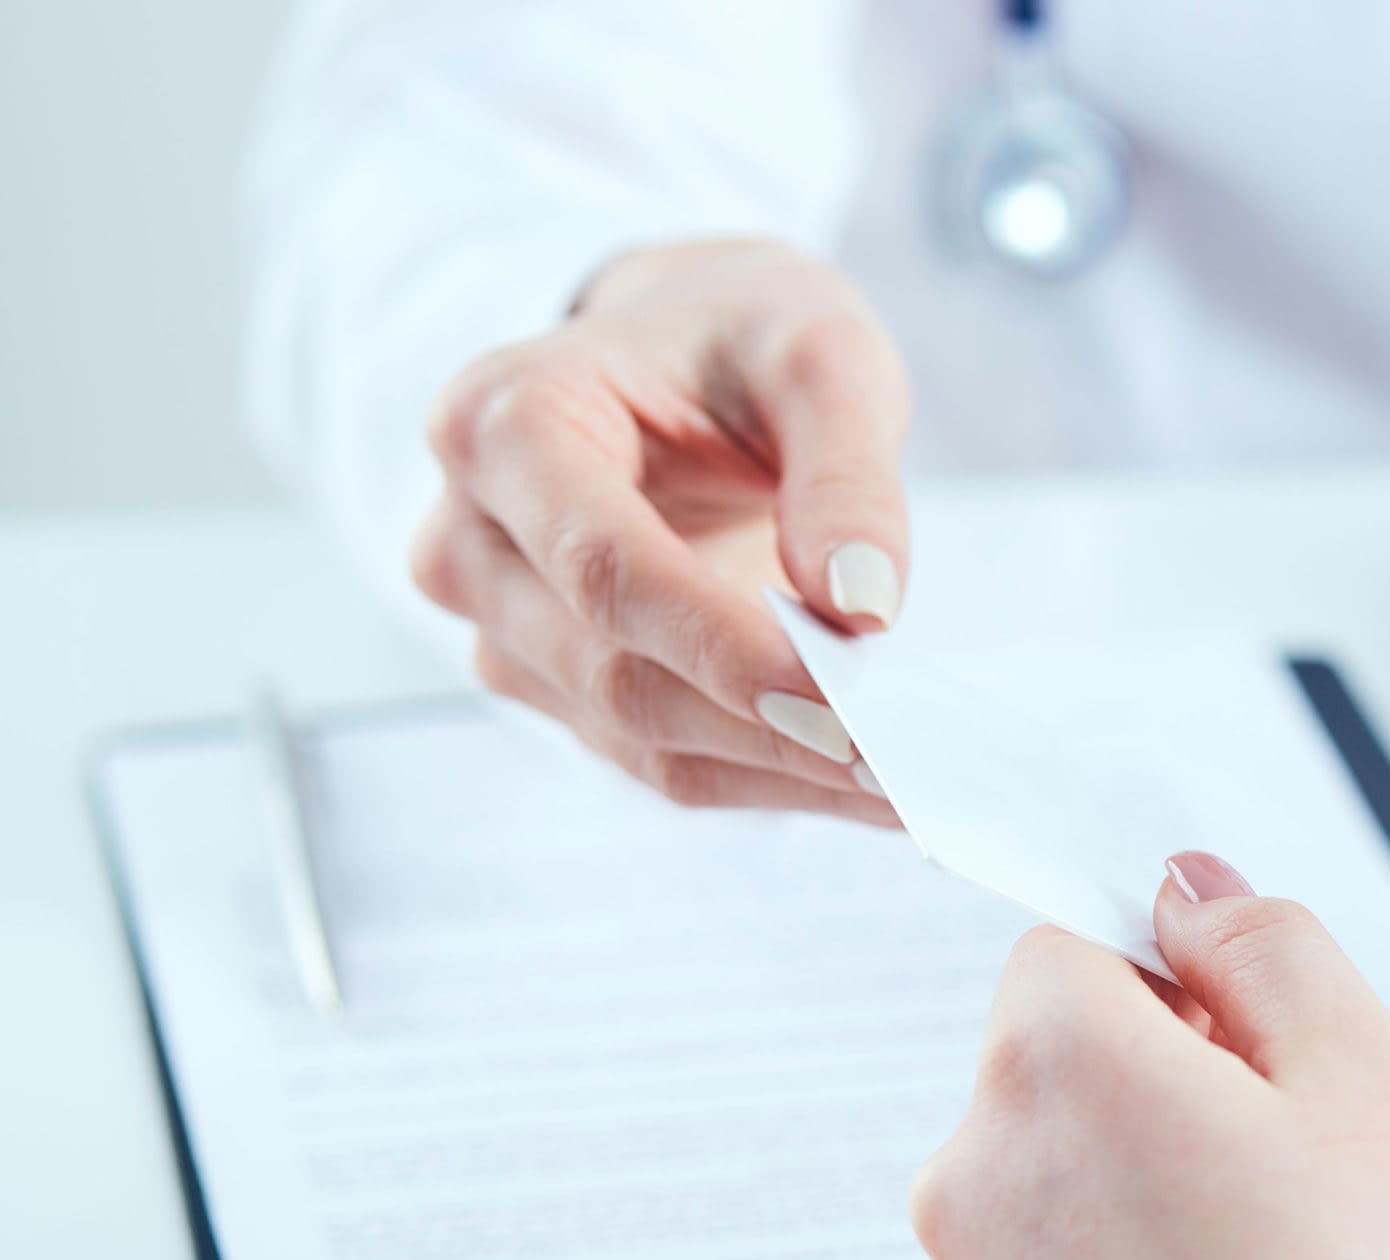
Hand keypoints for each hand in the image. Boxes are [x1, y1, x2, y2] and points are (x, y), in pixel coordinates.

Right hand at [411, 238, 910, 820]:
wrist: (684, 353)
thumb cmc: (742, 337)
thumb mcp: (818, 352)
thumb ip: (846, 470)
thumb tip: (862, 606)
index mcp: (507, 425)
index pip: (607, 569)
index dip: (725, 646)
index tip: (845, 698)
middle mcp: (471, 536)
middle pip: (616, 671)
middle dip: (768, 726)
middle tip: (906, 758)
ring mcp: (502, 625)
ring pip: (640, 737)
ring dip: (781, 769)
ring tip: (910, 780)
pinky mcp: (556, 685)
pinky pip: (663, 758)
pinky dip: (772, 776)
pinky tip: (869, 782)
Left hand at [912, 853, 1389, 1259]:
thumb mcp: (1375, 1085)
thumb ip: (1275, 949)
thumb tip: (1198, 890)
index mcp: (1056, 1066)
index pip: (1074, 936)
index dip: (1184, 971)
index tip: (1257, 1034)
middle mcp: (981, 1169)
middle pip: (1067, 1055)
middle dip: (1176, 1080)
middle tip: (1297, 1162)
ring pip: (1071, 1170)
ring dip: (1159, 1186)